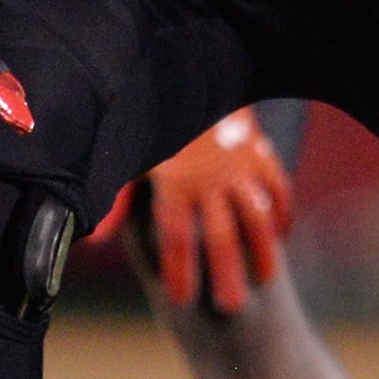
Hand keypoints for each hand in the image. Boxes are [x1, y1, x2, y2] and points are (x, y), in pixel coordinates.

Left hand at [97, 109, 292, 313]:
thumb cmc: (151, 115)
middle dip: (226, 274)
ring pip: (257, 215)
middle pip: (220, 235)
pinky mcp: (256, 150)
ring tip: (266, 278)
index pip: (177, 236)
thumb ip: (116, 200)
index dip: (179, 269)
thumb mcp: (129, 155)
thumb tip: (97, 241)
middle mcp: (209, 178)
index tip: (182, 298)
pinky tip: (281, 231)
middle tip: (232, 309)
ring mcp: (238, 165)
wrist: (186, 70)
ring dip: (262, 248)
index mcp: (175, 182)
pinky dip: (281, 208)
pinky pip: (276, 184)